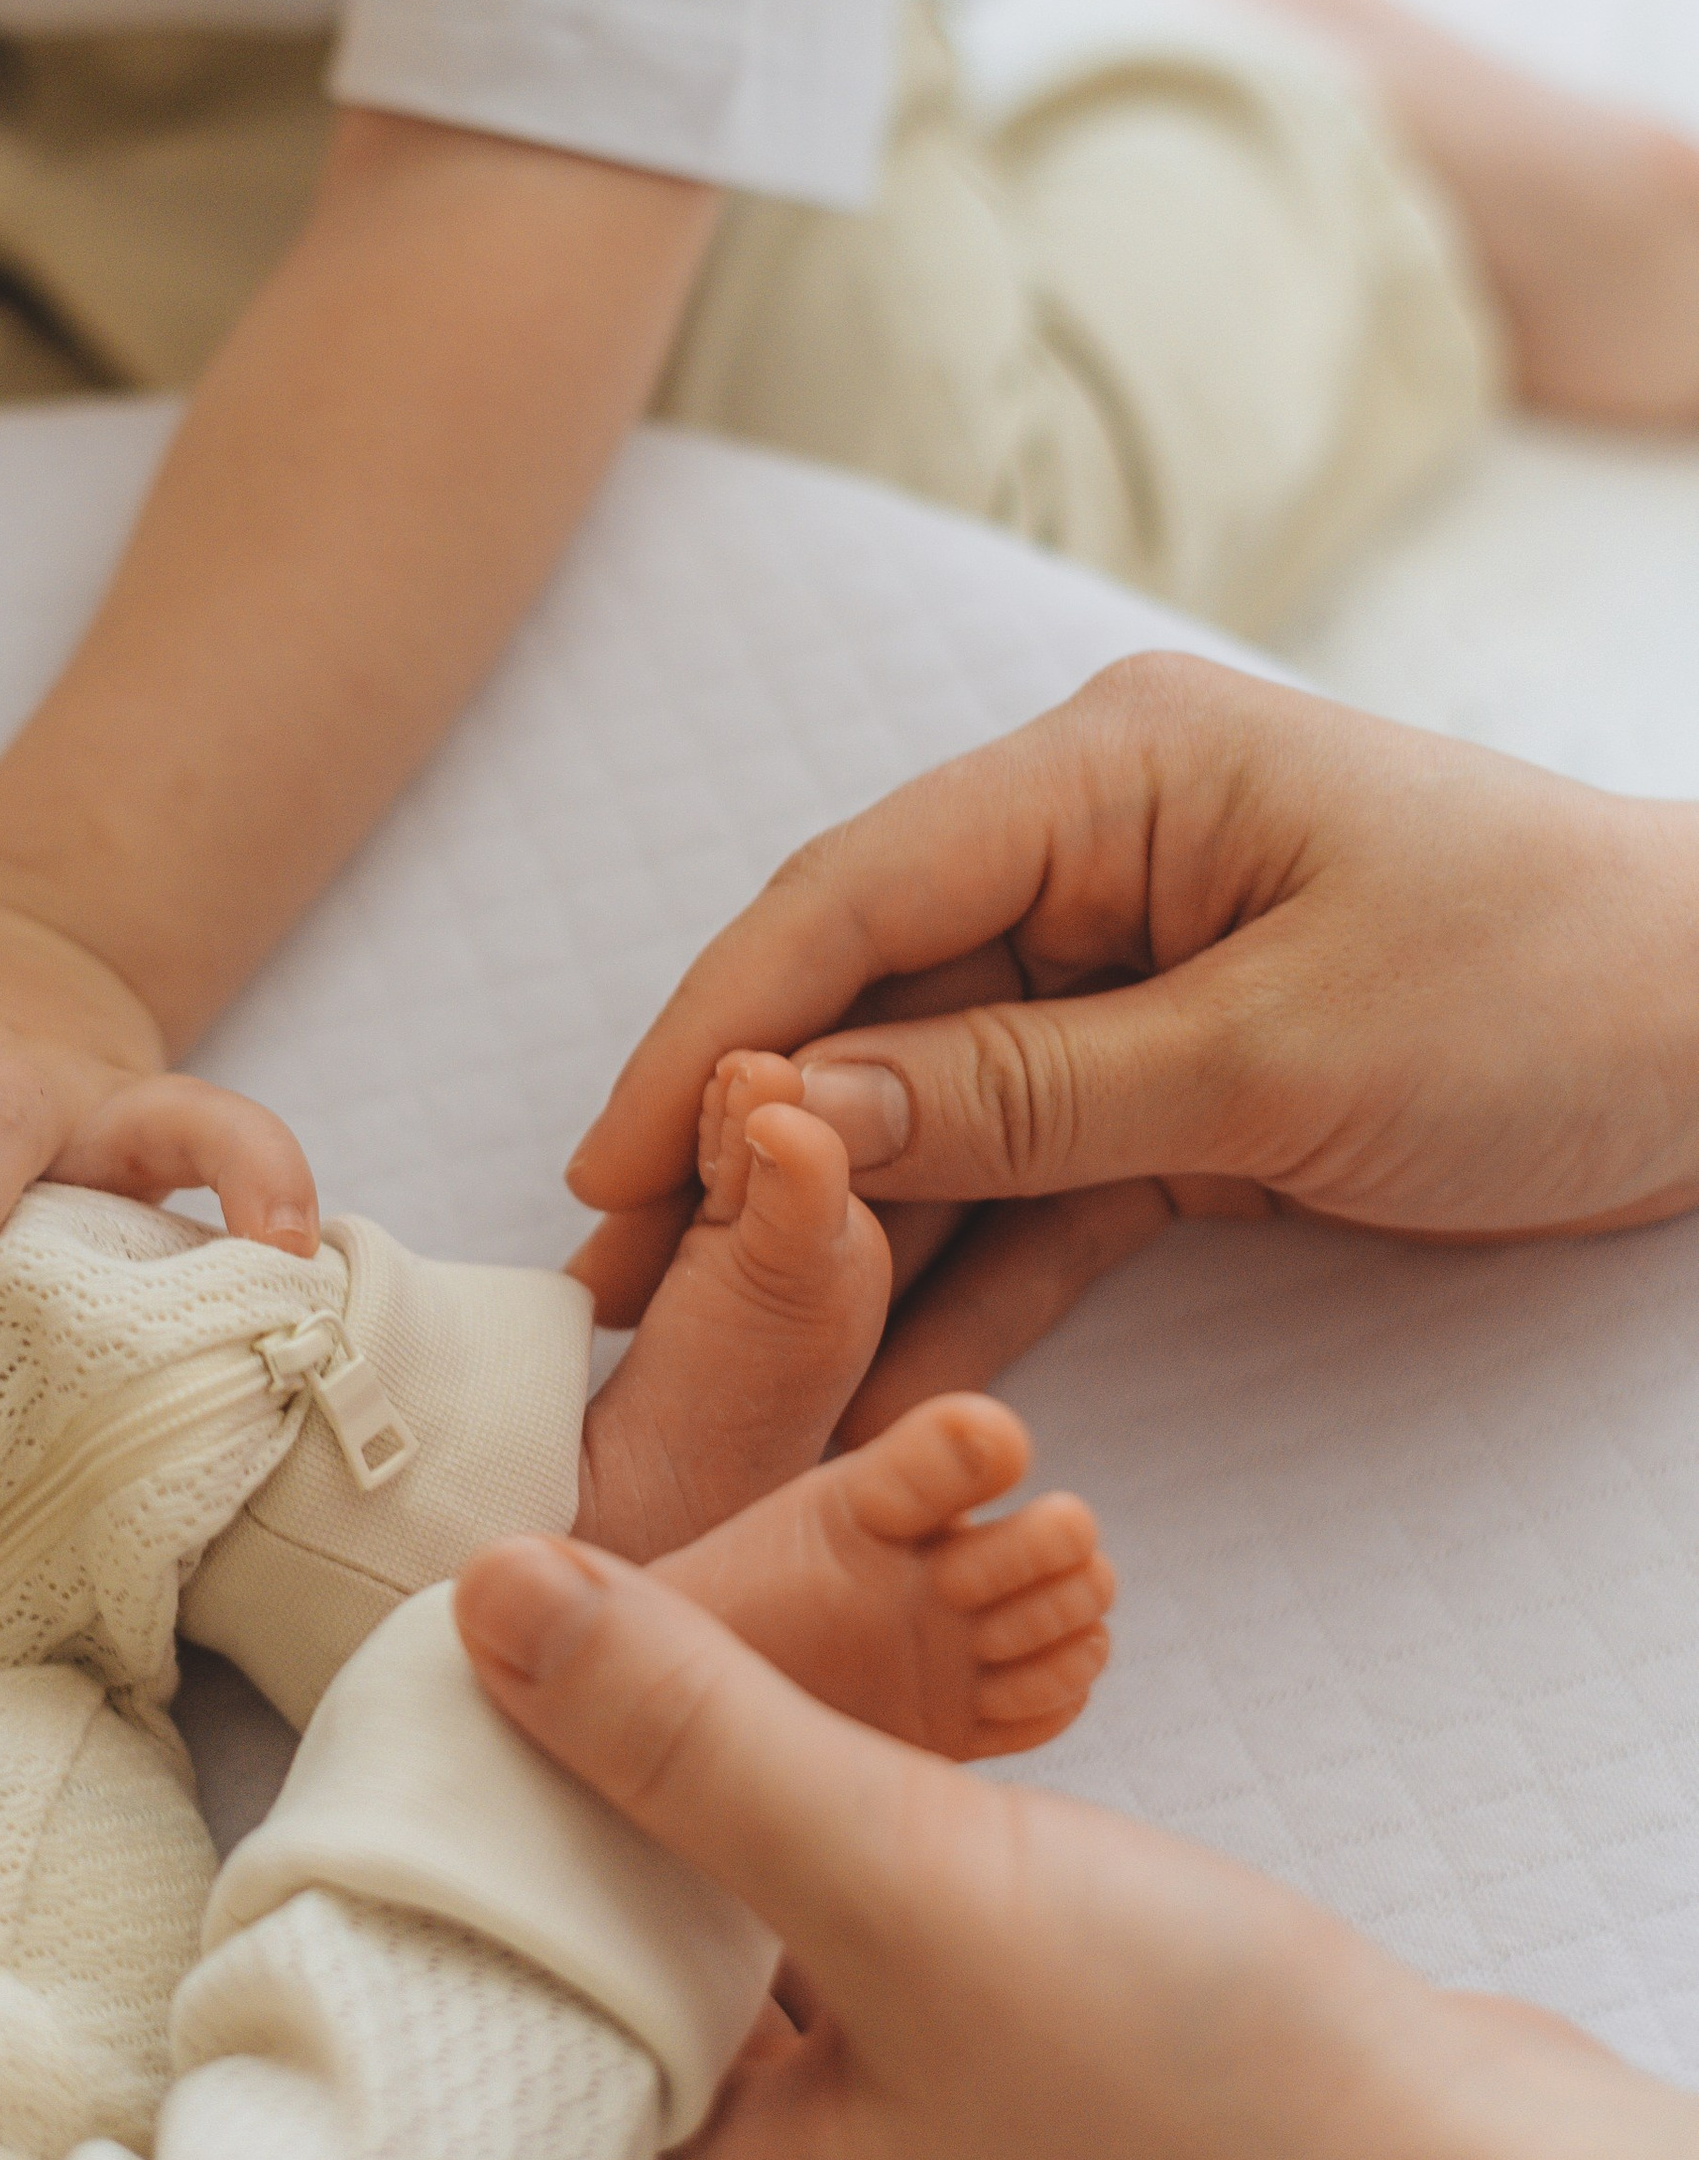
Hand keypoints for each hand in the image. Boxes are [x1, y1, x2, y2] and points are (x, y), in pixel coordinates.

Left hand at [451, 1519, 1698, 2159]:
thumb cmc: (1207, 2098)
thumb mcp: (914, 1884)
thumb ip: (697, 1741)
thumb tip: (486, 1598)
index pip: (504, 2009)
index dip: (466, 1834)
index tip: (439, 1671)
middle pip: (615, 1960)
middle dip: (598, 1788)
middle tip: (554, 1604)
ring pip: (743, 1936)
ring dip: (730, 1788)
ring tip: (684, 1617)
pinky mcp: (1000, 2101)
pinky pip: (861, 1938)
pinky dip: (842, 1825)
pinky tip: (842, 1709)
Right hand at [570, 656, 1698, 1381]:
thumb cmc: (1553, 990)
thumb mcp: (1279, 1049)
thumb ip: (1028, 1087)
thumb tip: (798, 1114)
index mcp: (1110, 780)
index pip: (852, 900)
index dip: (712, 1035)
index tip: (605, 1168)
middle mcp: (1096, 860)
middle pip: (867, 1012)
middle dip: (746, 1154)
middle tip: (626, 1296)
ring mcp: (1133, 979)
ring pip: (936, 1119)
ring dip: (838, 1237)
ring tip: (714, 1361)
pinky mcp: (1182, 1093)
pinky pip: (1035, 1189)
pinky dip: (962, 1279)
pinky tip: (861, 1379)